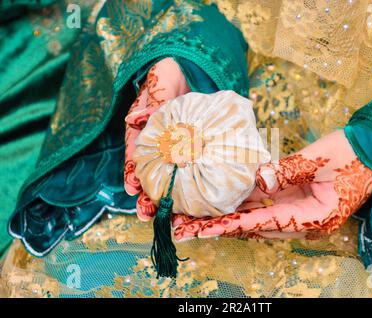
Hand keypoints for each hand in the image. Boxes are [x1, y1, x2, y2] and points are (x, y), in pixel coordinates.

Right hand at [124, 58, 189, 220]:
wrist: (194, 68)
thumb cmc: (171, 76)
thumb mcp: (159, 84)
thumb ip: (150, 101)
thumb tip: (133, 119)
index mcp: (145, 131)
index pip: (137, 155)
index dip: (133, 172)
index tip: (132, 188)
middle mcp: (158, 144)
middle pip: (151, 173)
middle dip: (148, 194)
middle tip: (147, 212)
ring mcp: (176, 149)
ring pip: (171, 177)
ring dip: (168, 198)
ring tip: (166, 217)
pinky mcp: (196, 150)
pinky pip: (195, 171)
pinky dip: (194, 187)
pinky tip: (194, 205)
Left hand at [172, 130, 371, 240]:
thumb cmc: (353, 154)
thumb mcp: (318, 159)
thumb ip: (286, 172)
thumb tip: (256, 180)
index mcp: (315, 217)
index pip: (267, 222)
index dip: (235, 225)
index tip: (206, 229)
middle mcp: (306, 222)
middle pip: (258, 225)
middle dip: (225, 224)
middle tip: (190, 224)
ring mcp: (302, 212)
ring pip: (261, 217)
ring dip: (234, 214)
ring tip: (200, 214)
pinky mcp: (298, 201)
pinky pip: (269, 205)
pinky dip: (248, 202)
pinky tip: (227, 197)